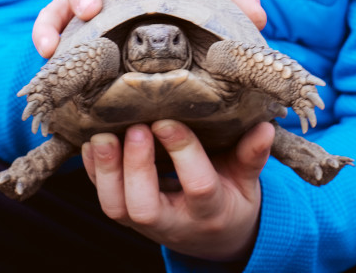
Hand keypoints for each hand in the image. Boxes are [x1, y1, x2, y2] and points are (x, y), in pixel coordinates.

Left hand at [81, 120, 274, 260]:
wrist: (215, 236)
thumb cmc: (232, 198)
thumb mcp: (248, 181)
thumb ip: (252, 155)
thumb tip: (265, 126)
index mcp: (210, 210)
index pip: (197, 185)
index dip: (182, 153)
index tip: (168, 119)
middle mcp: (174, 221)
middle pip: (146, 206)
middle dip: (136, 166)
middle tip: (135, 127)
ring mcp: (147, 222)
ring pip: (117, 208)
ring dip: (105, 171)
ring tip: (103, 135)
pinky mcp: (128, 216)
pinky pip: (104, 198)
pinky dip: (92, 171)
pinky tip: (90, 142)